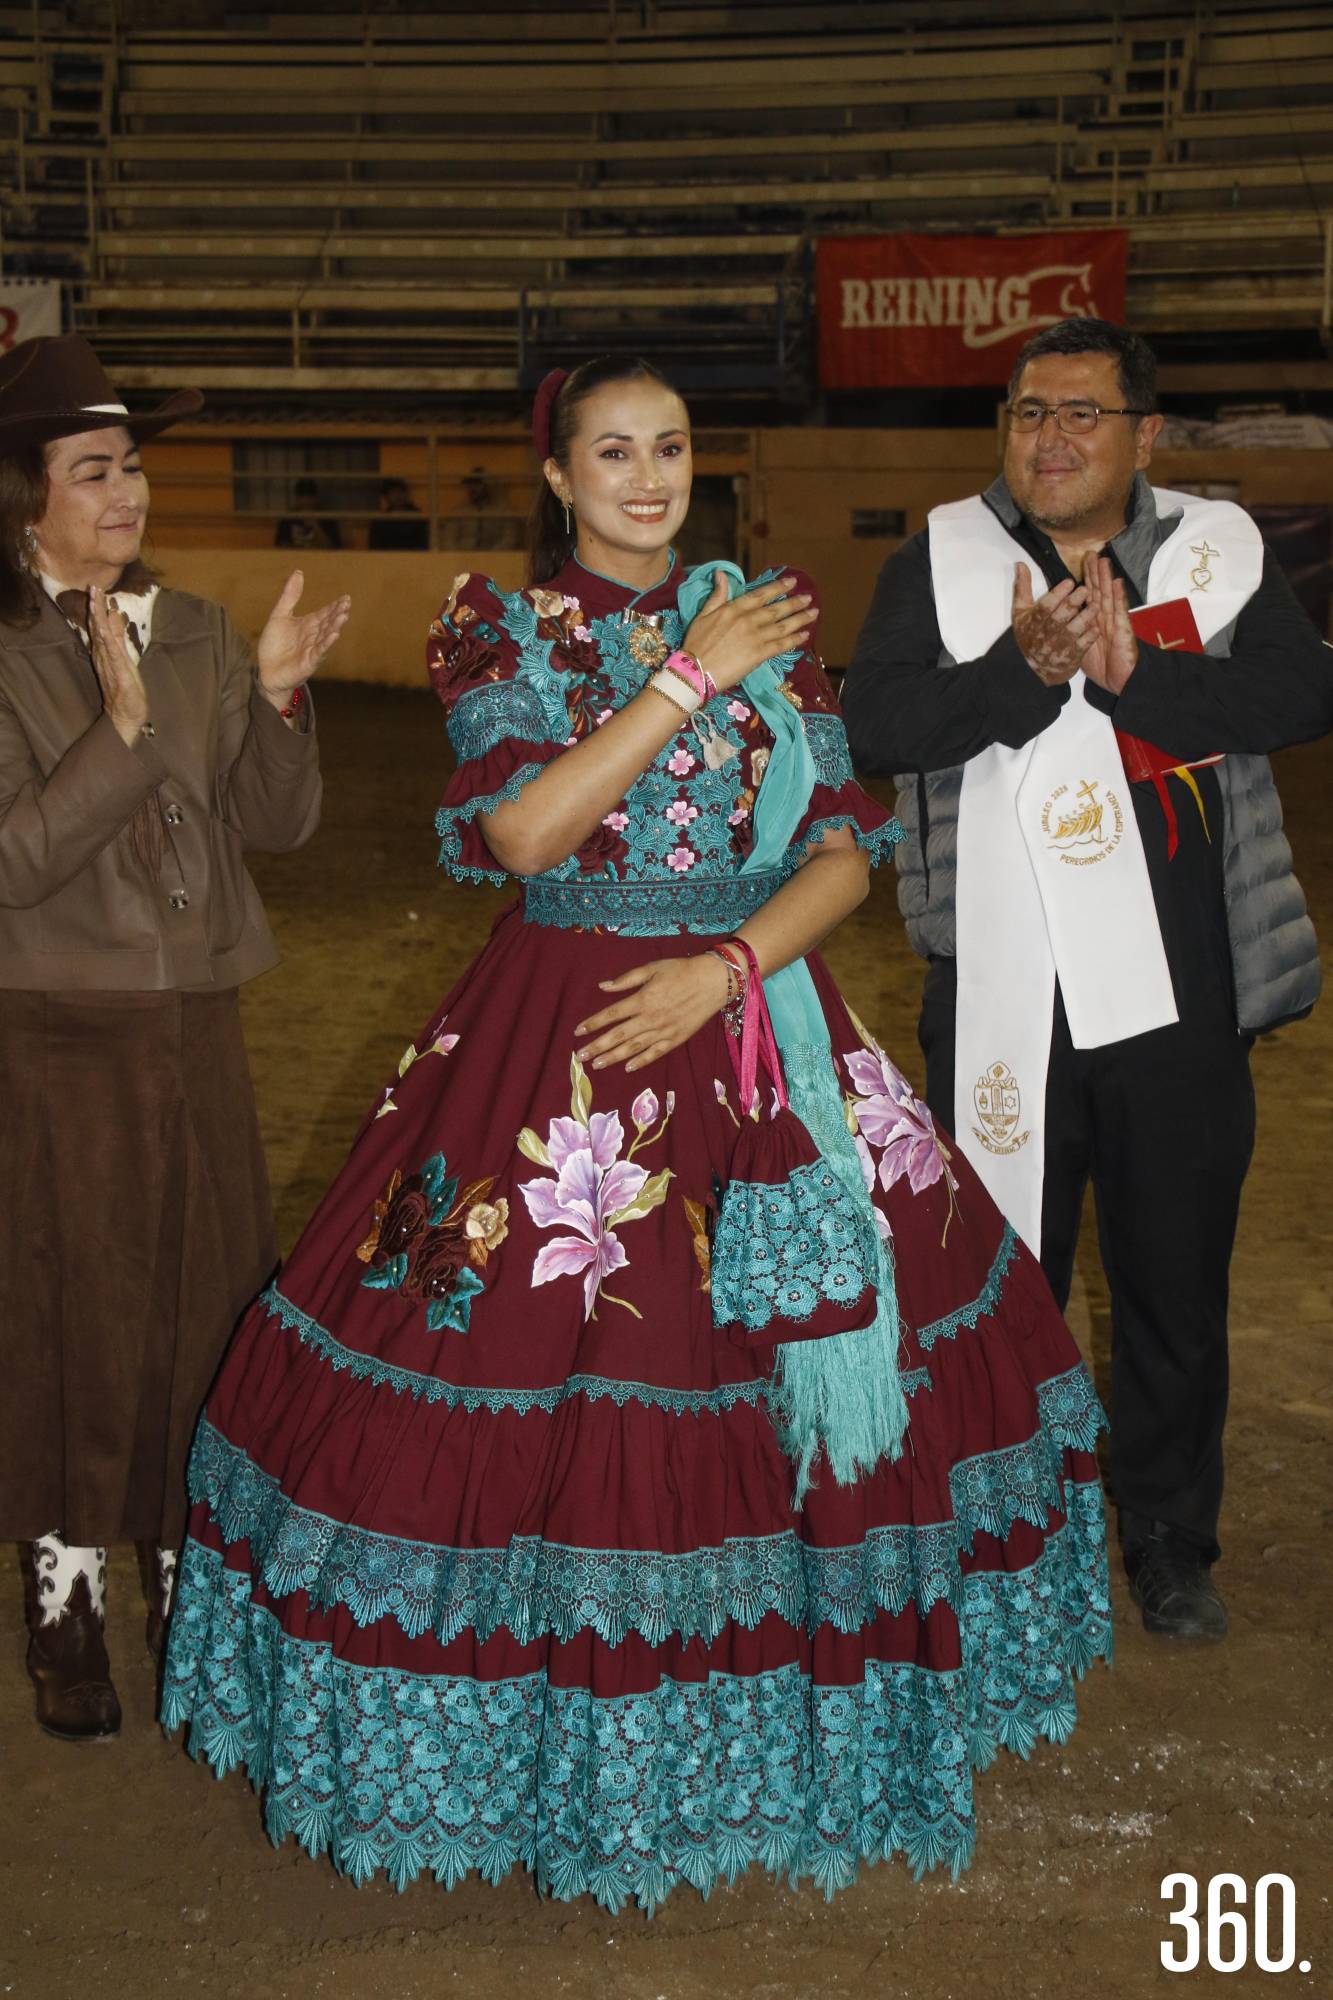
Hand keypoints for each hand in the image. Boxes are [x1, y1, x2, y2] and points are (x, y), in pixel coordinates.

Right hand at [88, 584, 149, 745]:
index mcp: (104, 651)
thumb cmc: (125, 688)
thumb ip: (118, 637)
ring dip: (98, 617)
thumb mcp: (124, 657)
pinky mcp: (117, 671)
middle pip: (97, 626)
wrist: (125, 715)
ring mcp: (108, 662)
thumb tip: (115, 615)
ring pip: (101, 635)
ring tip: (94, 598)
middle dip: (95, 606)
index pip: (99, 625)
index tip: (95, 588)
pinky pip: (111, 651)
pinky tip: (105, 626)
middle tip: (92, 586)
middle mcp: (102, 655)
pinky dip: (107, 637)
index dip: (97, 607)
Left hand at [256, 568, 350, 703]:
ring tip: (343, 616)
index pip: (325, 613)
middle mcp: (314, 636)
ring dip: (335, 626)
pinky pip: (320, 651)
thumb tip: (299, 572)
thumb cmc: (274, 645)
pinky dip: (327, 643)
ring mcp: (313, 649)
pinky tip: (334, 634)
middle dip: (338, 614)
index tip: (346, 598)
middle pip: (328, 622)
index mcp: (309, 624)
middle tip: (347, 604)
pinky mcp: (309, 662)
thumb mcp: (280, 615)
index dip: (335, 606)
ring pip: (326, 636)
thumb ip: (290, 596)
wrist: (265, 671)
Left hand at [574, 954, 729, 1071]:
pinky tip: (627, 1068)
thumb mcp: (652, 968)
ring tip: (596, 1065)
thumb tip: (603, 986)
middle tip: (580, 1057)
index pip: (611, 1015)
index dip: (593, 1023)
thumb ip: (627, 979)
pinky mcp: (676, 1039)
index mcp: (642, 999)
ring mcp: (663, 1031)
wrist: (713, 981)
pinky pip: (655, 1053)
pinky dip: (640, 1061)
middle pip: (618, 1036)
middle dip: (596, 1047)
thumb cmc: (681, 970)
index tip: (578, 1031)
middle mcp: (649, 1018)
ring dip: (612, 1057)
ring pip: (633, 1048)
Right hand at [680, 572, 816, 691]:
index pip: (760, 595)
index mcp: (734, 609)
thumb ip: (717, 595)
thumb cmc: (696, 644)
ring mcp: (754, 637)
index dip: (778, 587)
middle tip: (808, 597)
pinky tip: (805, 635)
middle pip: (776, 609)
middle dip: (794, 603)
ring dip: (800, 619)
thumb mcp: (702, 615)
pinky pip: (781, 645)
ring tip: (813, 613)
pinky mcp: (759, 655)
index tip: (791, 582)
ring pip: (782, 626)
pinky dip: (795, 639)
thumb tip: (721, 574)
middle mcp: (747, 620)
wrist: (695, 671)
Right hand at [1011, 566, 1094, 684]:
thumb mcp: (1020, 612)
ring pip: (1074, 629)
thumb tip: (1020, 564)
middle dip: (1073, 602)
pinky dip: (1090, 636)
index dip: (1058, 594)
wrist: (1032, 668)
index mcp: (1034, 620)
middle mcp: (1046, 633)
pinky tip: (1096, 626)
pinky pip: (1083, 645)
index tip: (1069, 582)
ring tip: (1095, 605)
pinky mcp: (1071, 656)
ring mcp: (1059, 645)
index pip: (1046, 605)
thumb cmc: (1028, 636)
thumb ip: (1022, 587)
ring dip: (1085, 617)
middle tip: (1085, 590)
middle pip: (1060, 616)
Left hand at [1081, 556, 1138, 693]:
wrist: (1118, 681)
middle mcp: (1104, 618)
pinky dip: (1118, 597)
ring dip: (1106, 578)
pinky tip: (1117, 583)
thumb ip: (1071, 630)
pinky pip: (1119, 612)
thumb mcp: (1079, 646)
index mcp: (1093, 620)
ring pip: (1109, 596)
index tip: (1081, 562)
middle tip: (1091, 553)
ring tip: (1104, 561)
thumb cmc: (1101, 665)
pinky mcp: (1122, 630)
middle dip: (1095, 573)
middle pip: (1099, 591)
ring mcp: (1114, 622)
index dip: (1086, 579)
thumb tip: (1058, 620)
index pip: (1089, 595)